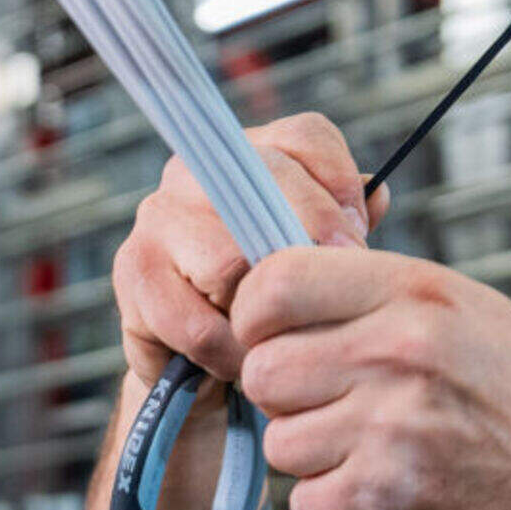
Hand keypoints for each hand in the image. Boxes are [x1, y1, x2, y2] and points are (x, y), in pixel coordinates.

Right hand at [108, 114, 390, 388]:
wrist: (193, 371)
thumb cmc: (262, 306)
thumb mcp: (312, 264)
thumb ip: (343, 226)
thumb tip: (377, 195)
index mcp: (247, 153)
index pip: (304, 138)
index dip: (339, 188)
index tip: (355, 242)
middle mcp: (196, 172)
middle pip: (266, 191)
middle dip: (309, 252)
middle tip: (329, 298)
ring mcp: (157, 218)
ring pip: (228, 263)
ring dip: (263, 314)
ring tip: (280, 339)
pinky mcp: (134, 275)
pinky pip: (198, 324)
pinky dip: (230, 353)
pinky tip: (242, 362)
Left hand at [231, 246, 510, 509]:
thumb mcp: (467, 312)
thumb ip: (379, 295)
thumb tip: (284, 287)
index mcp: (414, 292)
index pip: (275, 283)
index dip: (257, 318)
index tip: (275, 339)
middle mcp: (398, 351)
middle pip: (263, 370)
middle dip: (285, 397)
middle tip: (331, 408)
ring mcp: (391, 426)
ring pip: (280, 442)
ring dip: (312, 458)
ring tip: (370, 453)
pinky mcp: (387, 495)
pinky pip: (304, 504)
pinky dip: (334, 509)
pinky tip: (380, 493)